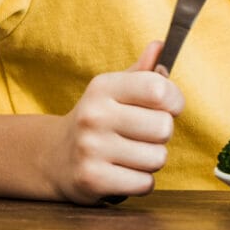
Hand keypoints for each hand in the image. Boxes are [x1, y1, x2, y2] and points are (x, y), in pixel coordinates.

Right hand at [44, 40, 184, 203]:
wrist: (54, 157)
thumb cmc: (98, 119)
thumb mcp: (114, 90)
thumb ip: (142, 71)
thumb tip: (160, 46)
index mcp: (104, 87)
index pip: (159, 90)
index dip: (175, 101)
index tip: (169, 107)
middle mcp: (94, 116)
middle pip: (163, 128)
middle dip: (161, 134)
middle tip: (142, 135)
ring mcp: (91, 149)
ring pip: (158, 158)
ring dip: (152, 160)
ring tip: (131, 154)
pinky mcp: (92, 180)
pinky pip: (145, 183)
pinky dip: (142, 182)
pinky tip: (124, 172)